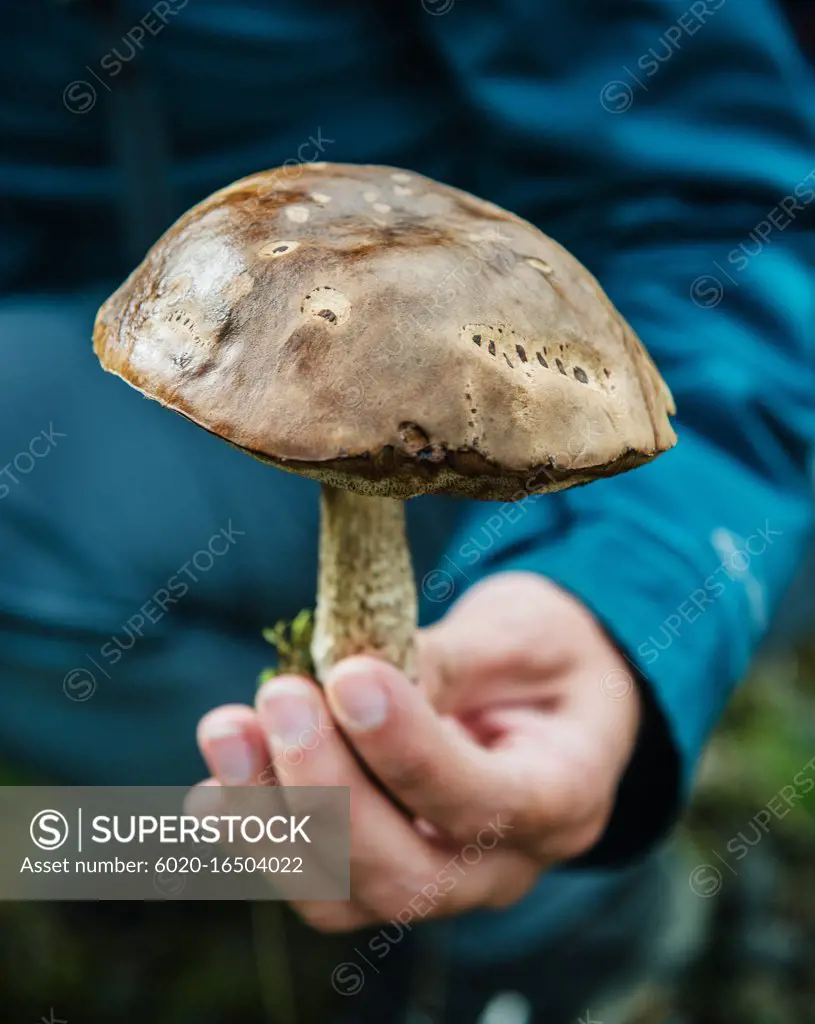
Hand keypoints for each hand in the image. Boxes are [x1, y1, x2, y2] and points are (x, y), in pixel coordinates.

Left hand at [195, 572, 640, 930]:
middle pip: (407, 876)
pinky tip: (213, 789)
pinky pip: (315, 883)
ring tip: (226, 731)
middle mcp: (501, 866)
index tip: (349, 677)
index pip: (486, 802)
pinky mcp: (381, 875)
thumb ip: (447, 660)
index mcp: (562, 798)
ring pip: (346, 895)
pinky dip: (257, 837)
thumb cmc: (543, 656)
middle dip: (328, 792)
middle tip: (281, 696)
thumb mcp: (522, 635)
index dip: (410, 751)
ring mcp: (439, 883)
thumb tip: (347, 674)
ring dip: (271, 819)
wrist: (547, 696)